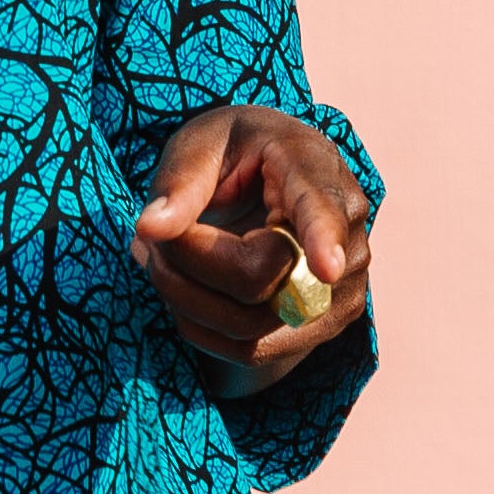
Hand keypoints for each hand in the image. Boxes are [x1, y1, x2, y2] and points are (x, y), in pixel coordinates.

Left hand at [130, 103, 371, 387]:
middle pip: (259, 279)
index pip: (321, 211)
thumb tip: (150, 229)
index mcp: (315, 168)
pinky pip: (250, 350)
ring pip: (248, 326)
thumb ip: (178, 182)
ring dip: (185, 298)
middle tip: (150, 235)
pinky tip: (184, 288)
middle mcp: (343, 234)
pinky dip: (201, 325)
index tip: (326, 268)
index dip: (323, 240)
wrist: (270, 178)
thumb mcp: (200, 143)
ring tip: (162, 257)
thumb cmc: (234, 151)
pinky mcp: (321, 326)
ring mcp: (341, 289)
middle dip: (185, 263)